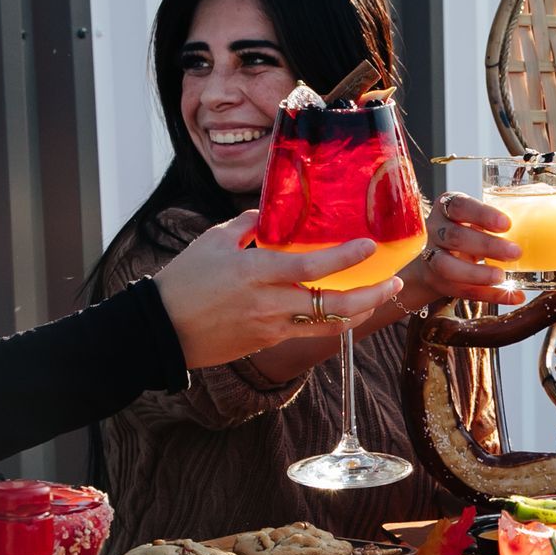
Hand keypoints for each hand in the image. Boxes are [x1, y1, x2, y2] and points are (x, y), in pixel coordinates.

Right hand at [153, 211, 401, 367]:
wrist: (161, 329)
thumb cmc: (184, 279)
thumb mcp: (214, 240)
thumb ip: (249, 225)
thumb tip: (271, 212)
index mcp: (257, 272)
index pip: (312, 267)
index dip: (347, 258)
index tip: (371, 246)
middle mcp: (270, 303)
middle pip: (335, 306)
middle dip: (372, 296)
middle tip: (394, 283)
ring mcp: (271, 327)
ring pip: (329, 327)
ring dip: (359, 313)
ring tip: (377, 297)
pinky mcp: (267, 342)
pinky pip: (306, 331)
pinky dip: (329, 321)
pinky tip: (341, 308)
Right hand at [397, 191, 526, 311]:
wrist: (433, 255)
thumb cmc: (464, 230)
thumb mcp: (474, 217)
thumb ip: (496, 219)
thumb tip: (542, 212)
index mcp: (447, 208)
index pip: (460, 206)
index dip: (482, 214)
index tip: (506, 224)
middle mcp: (435, 231)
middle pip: (455, 237)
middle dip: (486, 246)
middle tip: (515, 252)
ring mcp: (432, 258)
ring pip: (448, 267)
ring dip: (478, 274)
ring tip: (502, 276)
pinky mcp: (438, 282)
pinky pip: (462, 291)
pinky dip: (490, 295)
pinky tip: (513, 296)